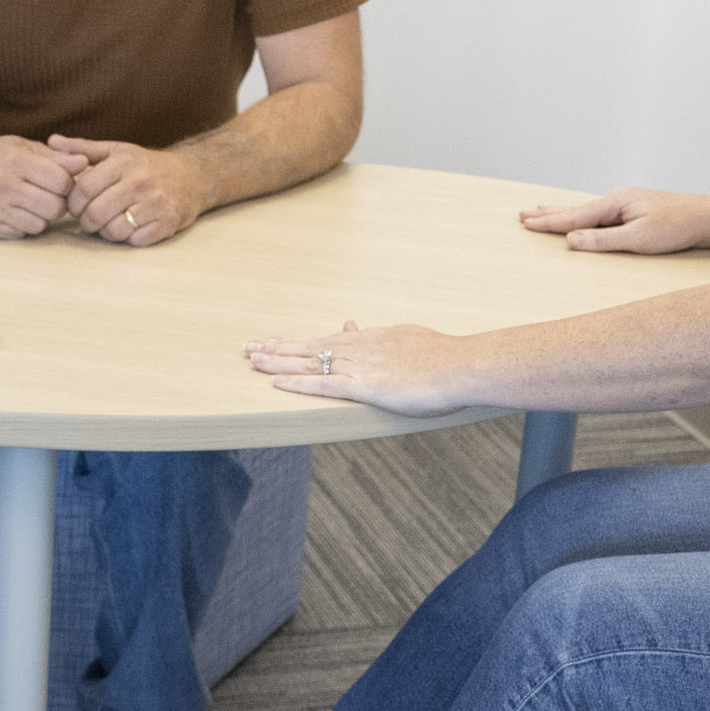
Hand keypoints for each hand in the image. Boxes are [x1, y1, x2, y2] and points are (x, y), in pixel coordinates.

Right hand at [0, 133, 73, 238]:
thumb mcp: (24, 148)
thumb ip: (56, 157)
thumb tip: (85, 163)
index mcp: (16, 162)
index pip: (61, 181)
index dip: (66, 184)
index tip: (59, 182)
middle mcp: (3, 185)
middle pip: (54, 208)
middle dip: (57, 204)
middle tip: (47, 196)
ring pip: (39, 225)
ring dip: (39, 217)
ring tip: (29, 204)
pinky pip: (19, 235)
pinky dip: (21, 226)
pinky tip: (12, 212)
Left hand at [51, 134, 201, 245]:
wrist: (193, 176)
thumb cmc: (148, 165)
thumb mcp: (117, 150)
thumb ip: (83, 148)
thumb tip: (51, 142)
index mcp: (124, 162)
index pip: (84, 188)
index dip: (73, 202)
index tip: (75, 206)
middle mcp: (140, 181)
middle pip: (96, 213)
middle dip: (86, 221)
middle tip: (88, 220)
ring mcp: (155, 203)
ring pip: (113, 230)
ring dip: (106, 232)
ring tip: (109, 222)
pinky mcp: (167, 222)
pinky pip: (134, 240)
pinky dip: (128, 238)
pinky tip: (130, 227)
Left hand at [242, 320, 468, 416]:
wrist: (461, 365)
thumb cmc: (443, 356)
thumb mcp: (407, 337)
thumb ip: (381, 335)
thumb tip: (355, 324)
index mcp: (371, 338)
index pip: (325, 338)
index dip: (297, 342)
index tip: (275, 341)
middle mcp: (359, 347)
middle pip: (308, 346)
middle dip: (276, 347)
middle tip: (248, 347)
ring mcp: (360, 366)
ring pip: (310, 362)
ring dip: (278, 362)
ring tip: (251, 359)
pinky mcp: (365, 386)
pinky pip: (324, 385)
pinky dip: (298, 384)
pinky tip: (276, 384)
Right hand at [521, 186, 709, 254]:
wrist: (708, 218)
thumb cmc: (678, 227)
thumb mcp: (638, 238)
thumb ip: (602, 240)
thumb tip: (571, 239)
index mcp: (616, 203)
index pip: (575, 216)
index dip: (549, 223)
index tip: (526, 223)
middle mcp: (618, 199)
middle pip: (575, 209)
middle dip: (548, 213)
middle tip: (522, 213)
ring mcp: (626, 204)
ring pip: (585, 211)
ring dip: (561, 212)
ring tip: (541, 211)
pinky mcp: (634, 211)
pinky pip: (599, 214)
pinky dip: (581, 216)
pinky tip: (580, 216)